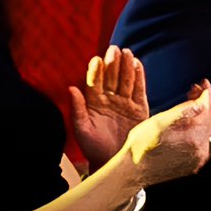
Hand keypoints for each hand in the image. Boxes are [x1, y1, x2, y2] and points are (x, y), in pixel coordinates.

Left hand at [70, 45, 149, 170]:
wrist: (112, 161)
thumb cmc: (93, 146)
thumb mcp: (82, 128)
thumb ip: (77, 108)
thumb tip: (71, 88)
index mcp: (93, 103)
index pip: (94, 83)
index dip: (95, 71)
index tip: (96, 59)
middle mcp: (109, 100)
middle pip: (111, 78)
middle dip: (112, 63)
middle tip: (113, 49)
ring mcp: (124, 104)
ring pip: (125, 81)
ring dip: (126, 67)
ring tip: (127, 52)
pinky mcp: (139, 110)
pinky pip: (139, 91)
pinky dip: (139, 78)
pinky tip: (137, 65)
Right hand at [124, 80, 210, 187]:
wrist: (134, 171)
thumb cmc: (140, 146)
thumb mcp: (158, 121)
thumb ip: (183, 111)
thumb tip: (202, 100)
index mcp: (192, 137)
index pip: (207, 110)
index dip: (207, 95)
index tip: (203, 84)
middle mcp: (200, 149)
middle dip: (206, 104)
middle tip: (196, 91)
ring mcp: (198, 158)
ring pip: (208, 132)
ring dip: (202, 116)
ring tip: (191, 105)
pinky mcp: (193, 163)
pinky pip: (202, 142)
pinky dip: (198, 129)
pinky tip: (188, 123)